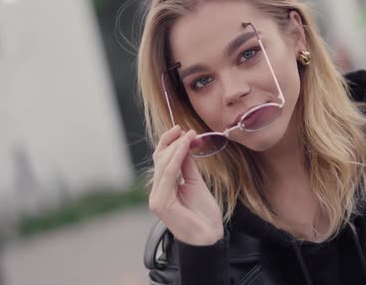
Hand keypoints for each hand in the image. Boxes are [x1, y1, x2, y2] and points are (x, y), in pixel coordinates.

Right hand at [149, 126, 223, 245]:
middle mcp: (156, 192)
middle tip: (187, 131)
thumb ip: (187, 166)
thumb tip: (185, 145)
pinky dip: (177, 158)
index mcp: (164, 188)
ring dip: (177, 147)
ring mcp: (156, 198)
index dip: (169, 143)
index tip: (181, 130)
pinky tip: (185, 147)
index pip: (161, 160)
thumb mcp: (196, 183)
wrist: (209, 236)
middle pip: (160, 160)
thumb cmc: (203, 214)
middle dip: (172, 142)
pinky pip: (169, 174)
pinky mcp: (161, 203)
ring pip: (163, 165)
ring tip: (189, 136)